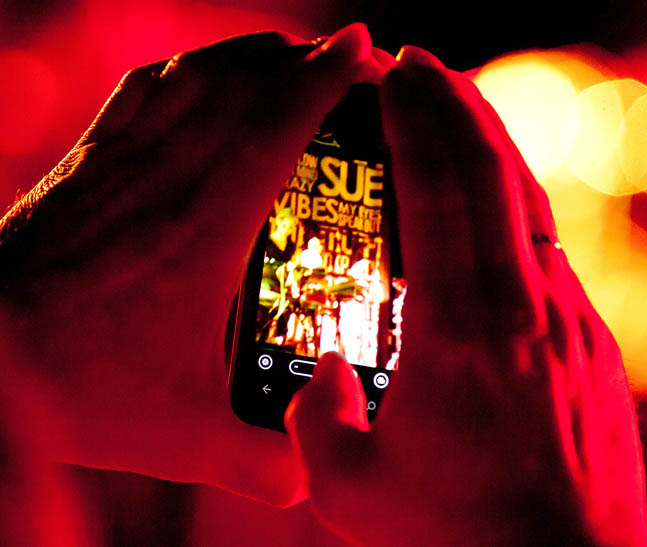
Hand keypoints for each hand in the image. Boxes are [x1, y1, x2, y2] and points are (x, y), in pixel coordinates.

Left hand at [0, 23, 374, 505]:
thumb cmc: (78, 390)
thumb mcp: (184, 438)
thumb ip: (260, 460)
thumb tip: (314, 474)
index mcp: (200, 234)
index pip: (272, 129)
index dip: (323, 80)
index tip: (362, 52)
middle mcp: (163, 181)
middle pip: (242, 84)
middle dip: (303, 58)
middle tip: (349, 59)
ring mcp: (120, 161)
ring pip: (195, 73)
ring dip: (251, 53)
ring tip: (293, 56)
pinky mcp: (88, 160)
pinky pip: (147, 85)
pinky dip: (192, 65)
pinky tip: (212, 70)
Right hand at [286, 47, 646, 544]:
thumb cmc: (457, 541)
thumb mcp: (352, 492)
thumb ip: (315, 420)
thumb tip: (322, 373)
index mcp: (460, 332)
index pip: (436, 191)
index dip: (415, 122)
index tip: (394, 77)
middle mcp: (524, 308)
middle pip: (493, 173)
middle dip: (455, 104)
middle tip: (419, 67)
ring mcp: (568, 322)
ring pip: (531, 206)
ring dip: (491, 151)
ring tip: (456, 120)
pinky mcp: (593, 345)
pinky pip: (551, 254)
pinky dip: (516, 212)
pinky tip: (494, 214)